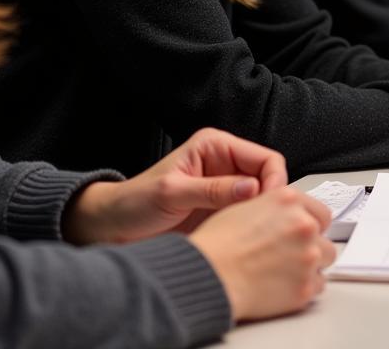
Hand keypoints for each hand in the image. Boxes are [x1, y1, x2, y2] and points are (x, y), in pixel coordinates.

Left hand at [63, 128, 286, 244]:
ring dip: (263, 216)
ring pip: (262, 199)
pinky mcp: (221, 212)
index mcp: (215, 146)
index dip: (274, 180)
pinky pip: (249, 218)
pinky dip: (252, 228)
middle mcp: (224, 164)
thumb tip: (252, 188)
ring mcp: (225, 189)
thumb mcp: (172, 193)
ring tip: (257, 235)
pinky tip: (245, 242)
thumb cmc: (135, 202)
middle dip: (272, 200)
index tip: (272, 206)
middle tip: (268, 225)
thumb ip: (212, 190)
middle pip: (268, 178)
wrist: (114, 227)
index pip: (264, 157)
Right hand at [189, 187, 334, 321]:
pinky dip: (305, 287)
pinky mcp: (306, 286)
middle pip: (325, 236)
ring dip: (310, 265)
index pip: (320, 212)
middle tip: (290, 253)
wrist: (211, 275)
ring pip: (325, 260)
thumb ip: (274, 209)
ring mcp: (308, 256)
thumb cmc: (218, 243)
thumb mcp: (245, 206)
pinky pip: (318, 286)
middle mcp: (303, 224)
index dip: (310, 222)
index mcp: (289, 200)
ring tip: (285, 270)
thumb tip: (285, 217)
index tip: (304, 232)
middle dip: (311, 245)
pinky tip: (283, 285)